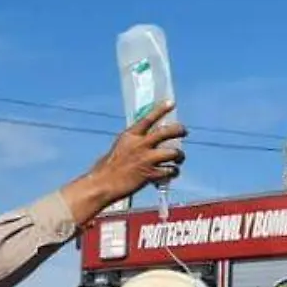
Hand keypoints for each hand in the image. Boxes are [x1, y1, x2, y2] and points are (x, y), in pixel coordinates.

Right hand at [64, 102, 188, 222]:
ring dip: (180, 155)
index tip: (172, 103)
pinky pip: (170, 171)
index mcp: (130, 135)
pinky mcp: (150, 174)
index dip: (161, 109)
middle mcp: (140, 144)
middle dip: (179, 130)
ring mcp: (146, 159)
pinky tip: (172, 172)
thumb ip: (134, 141)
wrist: (103, 184)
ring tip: (179, 159)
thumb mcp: (121, 147)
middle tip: (184, 131)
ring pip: (173, 152)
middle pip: (166, 132)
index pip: (148, 118)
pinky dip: (174, 172)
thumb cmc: (109, 167)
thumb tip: (147, 139)